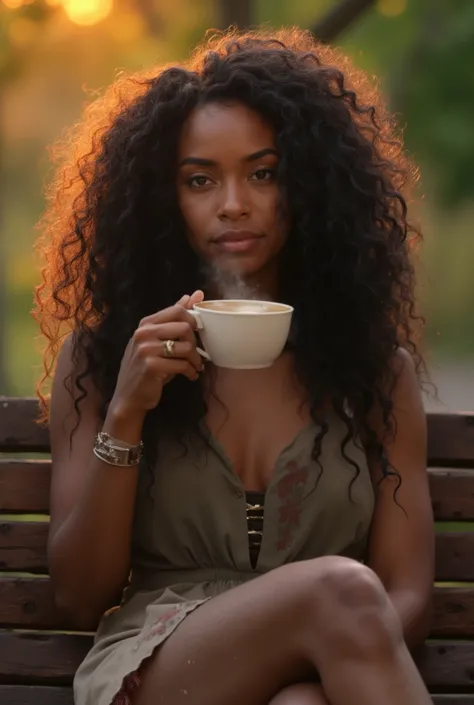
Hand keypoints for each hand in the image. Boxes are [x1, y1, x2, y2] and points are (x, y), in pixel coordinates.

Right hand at [110, 290, 204, 417]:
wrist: (129, 397)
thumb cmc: (146, 368)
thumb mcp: (157, 340)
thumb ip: (173, 318)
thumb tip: (193, 295)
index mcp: (146, 324)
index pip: (178, 310)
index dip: (194, 321)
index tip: (198, 334)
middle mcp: (144, 333)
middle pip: (185, 326)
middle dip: (196, 342)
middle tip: (196, 354)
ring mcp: (146, 349)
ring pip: (186, 347)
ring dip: (196, 360)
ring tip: (195, 367)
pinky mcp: (151, 366)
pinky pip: (182, 365)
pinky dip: (191, 371)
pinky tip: (191, 375)